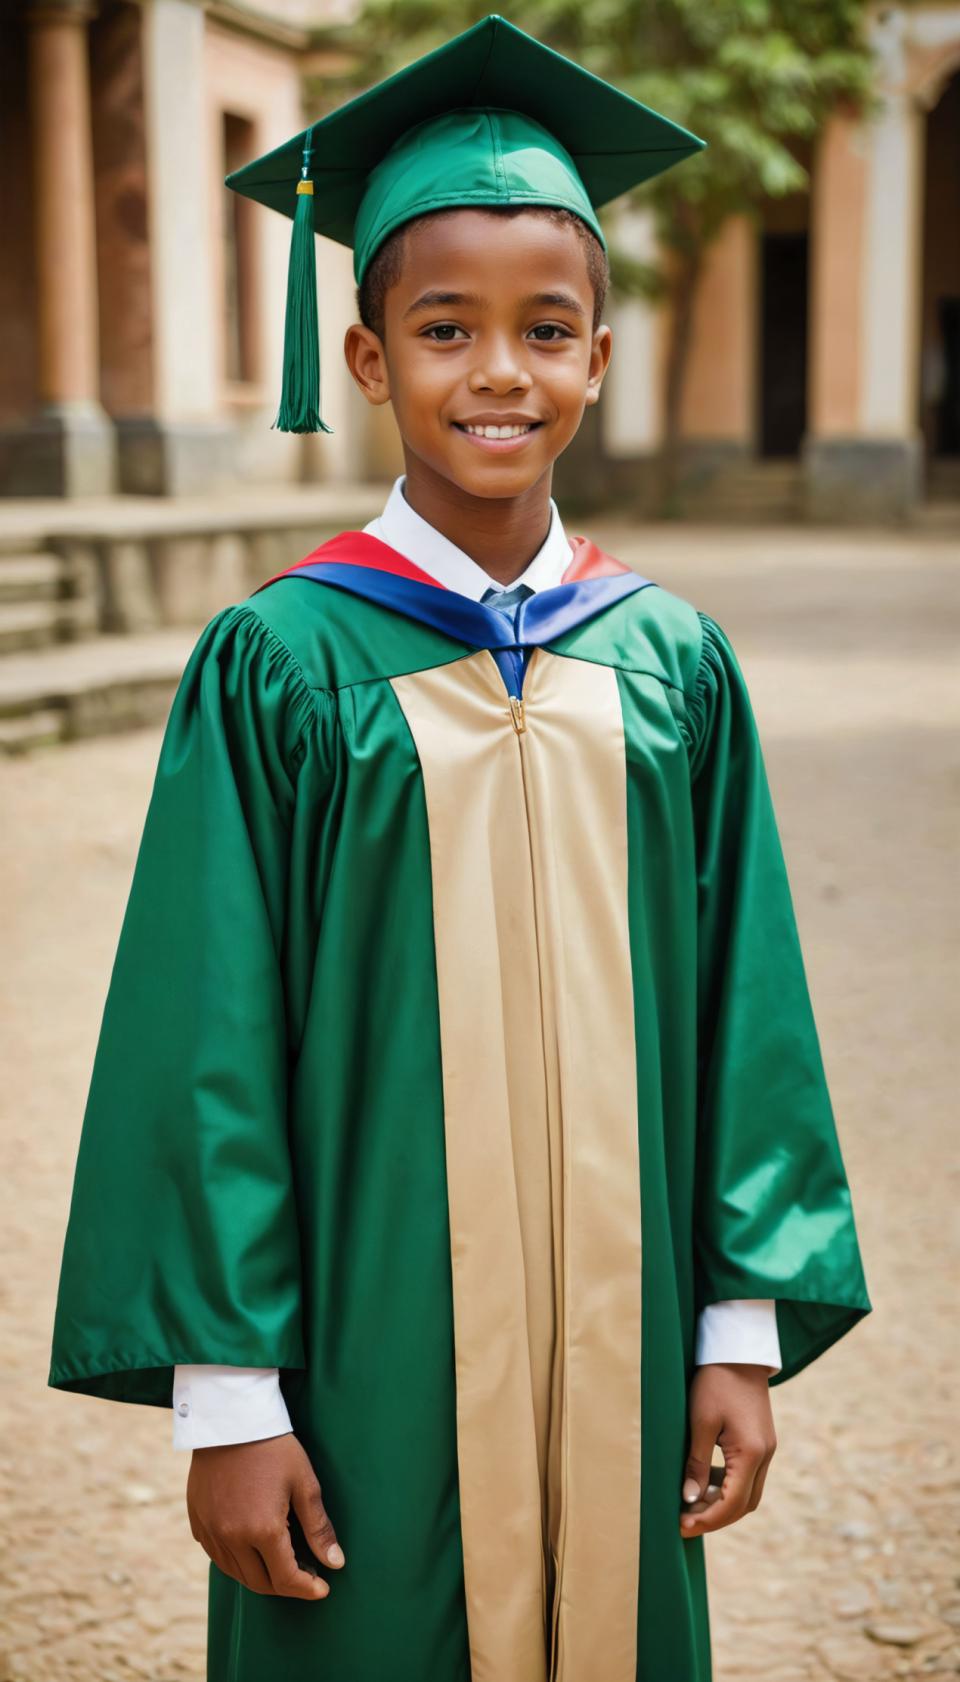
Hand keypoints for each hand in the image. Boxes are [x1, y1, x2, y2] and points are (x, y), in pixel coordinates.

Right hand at [186, 1433, 344, 1598]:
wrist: (230, 1420)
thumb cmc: (273, 1448)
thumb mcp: (304, 1483)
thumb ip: (318, 1528)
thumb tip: (336, 1564)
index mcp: (262, 1529)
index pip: (287, 1579)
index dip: (307, 1589)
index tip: (323, 1589)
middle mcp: (232, 1537)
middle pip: (260, 1583)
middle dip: (286, 1587)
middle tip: (306, 1576)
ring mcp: (211, 1532)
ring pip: (237, 1574)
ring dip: (261, 1577)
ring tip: (282, 1564)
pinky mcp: (198, 1524)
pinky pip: (218, 1558)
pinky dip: (238, 1562)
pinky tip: (253, 1549)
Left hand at [679, 1363, 776, 1538]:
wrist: (738, 1351)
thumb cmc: (716, 1382)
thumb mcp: (700, 1421)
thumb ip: (697, 1464)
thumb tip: (689, 1500)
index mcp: (751, 1452)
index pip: (731, 1504)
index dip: (707, 1520)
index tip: (681, 1526)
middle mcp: (765, 1456)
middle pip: (744, 1505)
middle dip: (715, 1518)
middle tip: (685, 1520)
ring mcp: (767, 1449)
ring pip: (748, 1494)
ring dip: (722, 1504)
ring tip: (691, 1503)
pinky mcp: (762, 1442)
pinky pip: (748, 1476)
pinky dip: (728, 1486)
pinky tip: (706, 1481)